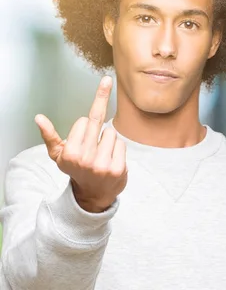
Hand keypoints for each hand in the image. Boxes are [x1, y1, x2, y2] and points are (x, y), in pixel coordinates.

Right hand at [35, 76, 126, 212]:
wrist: (93, 194)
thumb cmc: (76, 169)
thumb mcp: (59, 155)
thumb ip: (49, 136)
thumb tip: (39, 117)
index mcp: (70, 154)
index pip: (83, 121)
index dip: (84, 125)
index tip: (83, 135)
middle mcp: (85, 159)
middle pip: (98, 122)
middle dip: (99, 113)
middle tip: (104, 96)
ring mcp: (102, 164)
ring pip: (111, 132)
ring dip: (108, 139)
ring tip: (101, 152)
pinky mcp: (117, 168)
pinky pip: (121, 144)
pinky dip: (117, 148)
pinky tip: (111, 158)